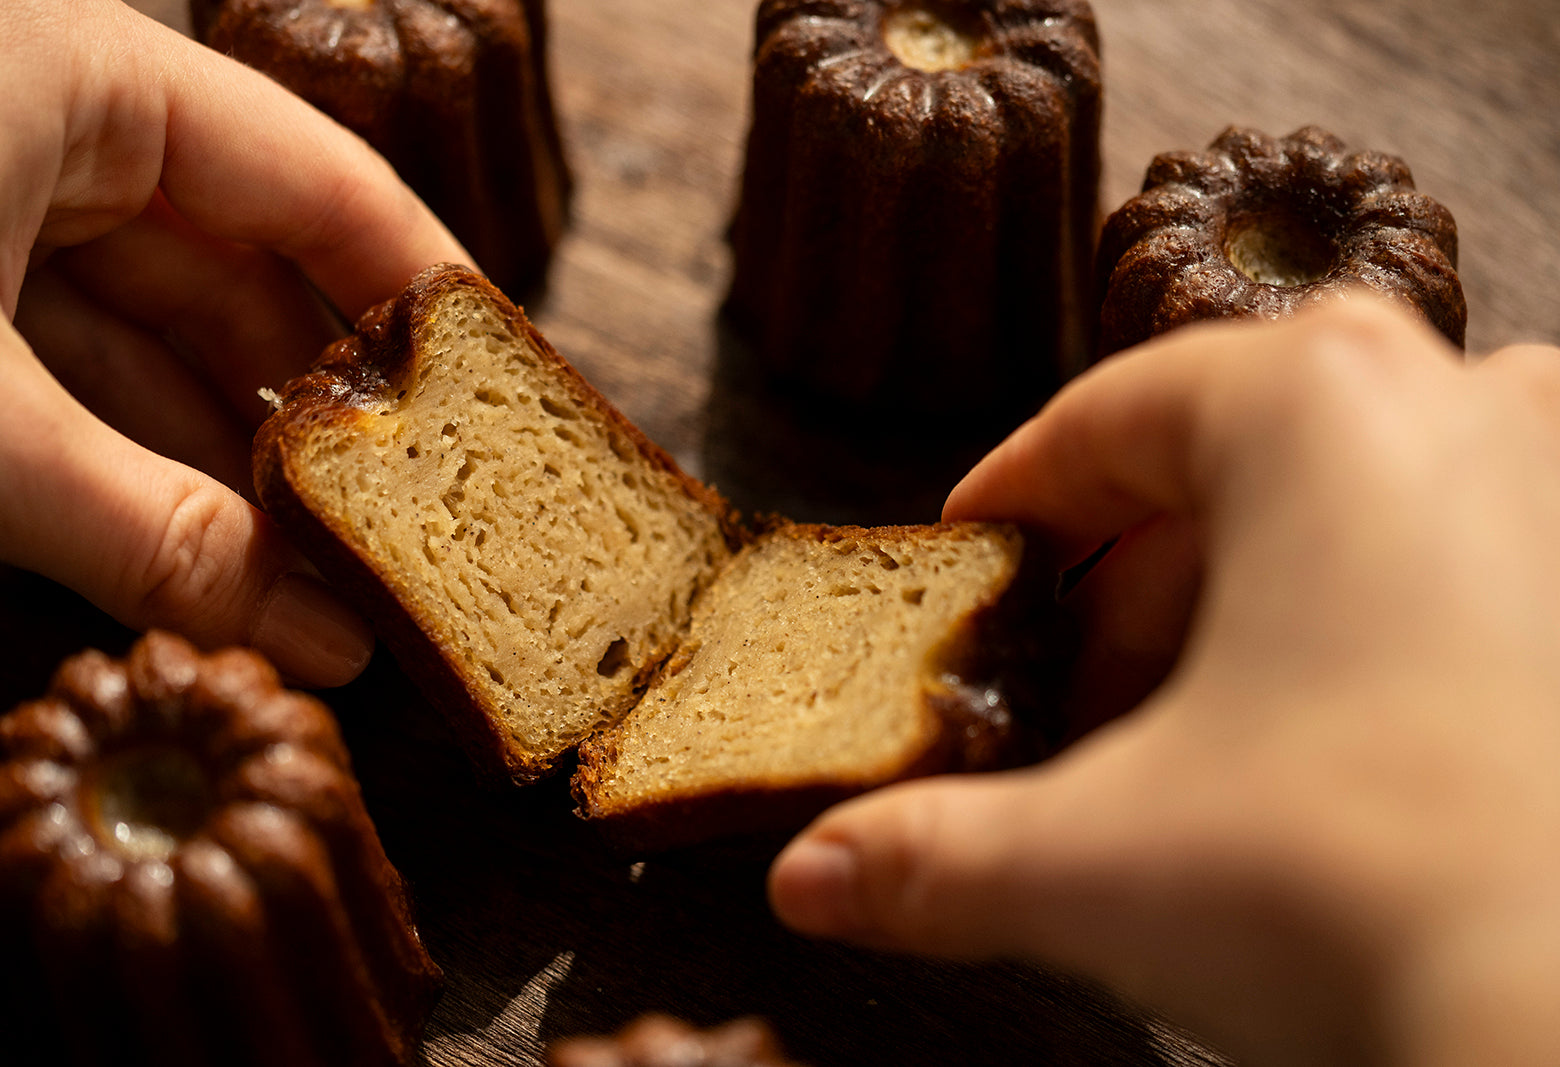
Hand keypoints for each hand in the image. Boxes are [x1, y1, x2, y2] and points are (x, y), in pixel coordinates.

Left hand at [0, 0, 467, 684]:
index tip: (502, 404)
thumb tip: (321, 640)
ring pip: (151, 343)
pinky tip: (204, 564)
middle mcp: (41, 126)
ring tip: (325, 589)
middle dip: (320, 424)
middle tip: (410, 543)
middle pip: (244, 278)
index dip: (422, 296)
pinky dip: (127, 469)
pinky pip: (64, 380)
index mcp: (77, 76)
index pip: (320, 183)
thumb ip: (152, 533)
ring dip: (227, 470)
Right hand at [769, 299, 1559, 1065]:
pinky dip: (1367, 636)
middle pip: (1227, 465)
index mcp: (1317, 405)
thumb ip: (930, 854)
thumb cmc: (1373, 896)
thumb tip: (814, 875)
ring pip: (1347, 511)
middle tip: (1073, 692)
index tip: (972, 558)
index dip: (1014, 497)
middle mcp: (1466, 408)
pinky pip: (1456, 567)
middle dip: (1131, 584)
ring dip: (1249, 609)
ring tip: (1194, 740)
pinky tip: (1328, 754)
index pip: (1106, 416)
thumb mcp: (1094, 862)